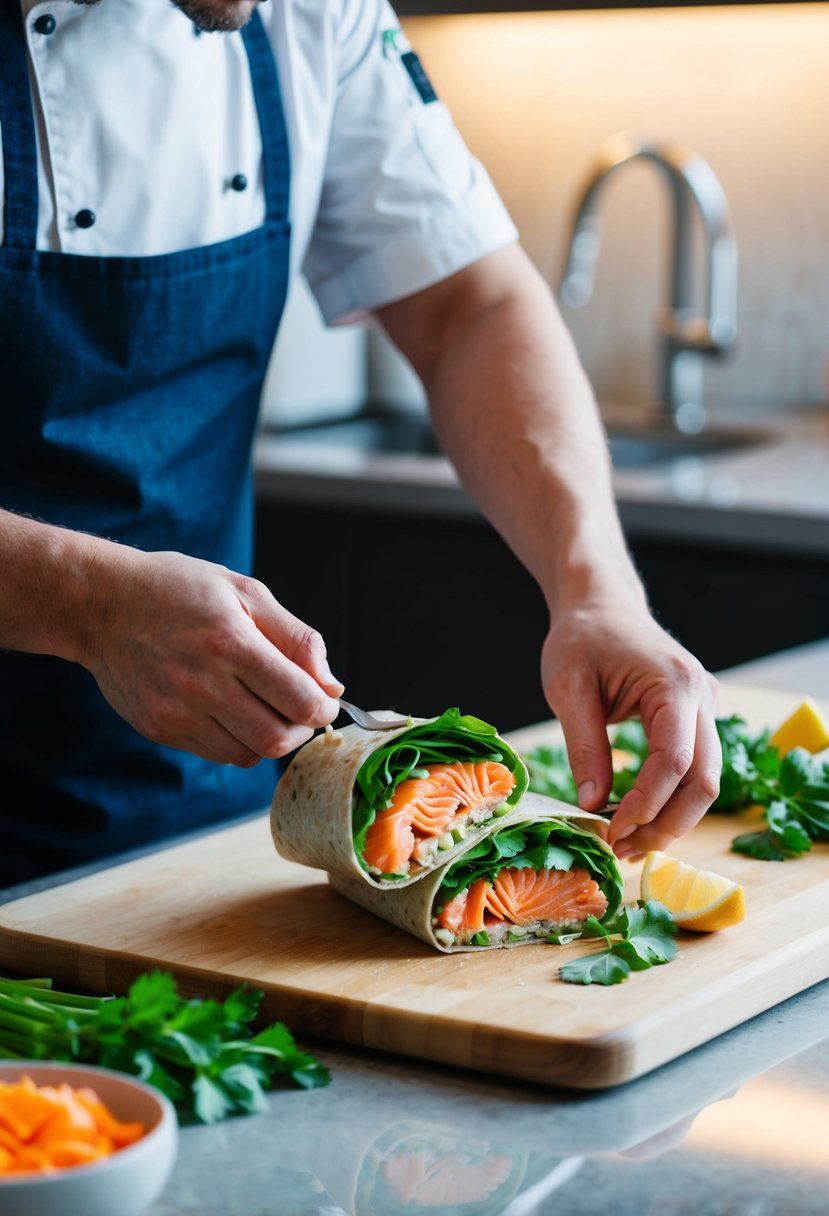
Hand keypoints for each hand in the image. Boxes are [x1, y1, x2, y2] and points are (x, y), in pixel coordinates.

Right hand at [77, 549, 343, 765]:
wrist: (101, 604)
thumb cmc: (178, 590)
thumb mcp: (244, 592)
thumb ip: (296, 638)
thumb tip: (332, 685)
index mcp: (231, 643)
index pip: (299, 699)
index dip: (323, 708)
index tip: (324, 701)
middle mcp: (203, 684)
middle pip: (277, 738)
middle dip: (301, 729)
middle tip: (298, 709)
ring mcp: (178, 712)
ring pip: (249, 754)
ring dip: (270, 737)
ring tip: (264, 707)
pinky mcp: (160, 729)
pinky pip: (218, 753)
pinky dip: (238, 741)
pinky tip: (232, 711)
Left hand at [541, 599, 720, 859]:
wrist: (601, 604)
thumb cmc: (581, 637)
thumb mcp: (568, 688)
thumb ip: (583, 746)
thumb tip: (591, 804)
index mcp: (674, 684)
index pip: (673, 761)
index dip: (646, 804)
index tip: (611, 830)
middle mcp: (702, 696)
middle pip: (705, 780)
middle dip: (666, 824)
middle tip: (623, 850)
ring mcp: (706, 706)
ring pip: (707, 780)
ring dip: (672, 818)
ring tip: (628, 842)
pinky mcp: (696, 717)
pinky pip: (694, 766)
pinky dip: (671, 797)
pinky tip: (637, 816)